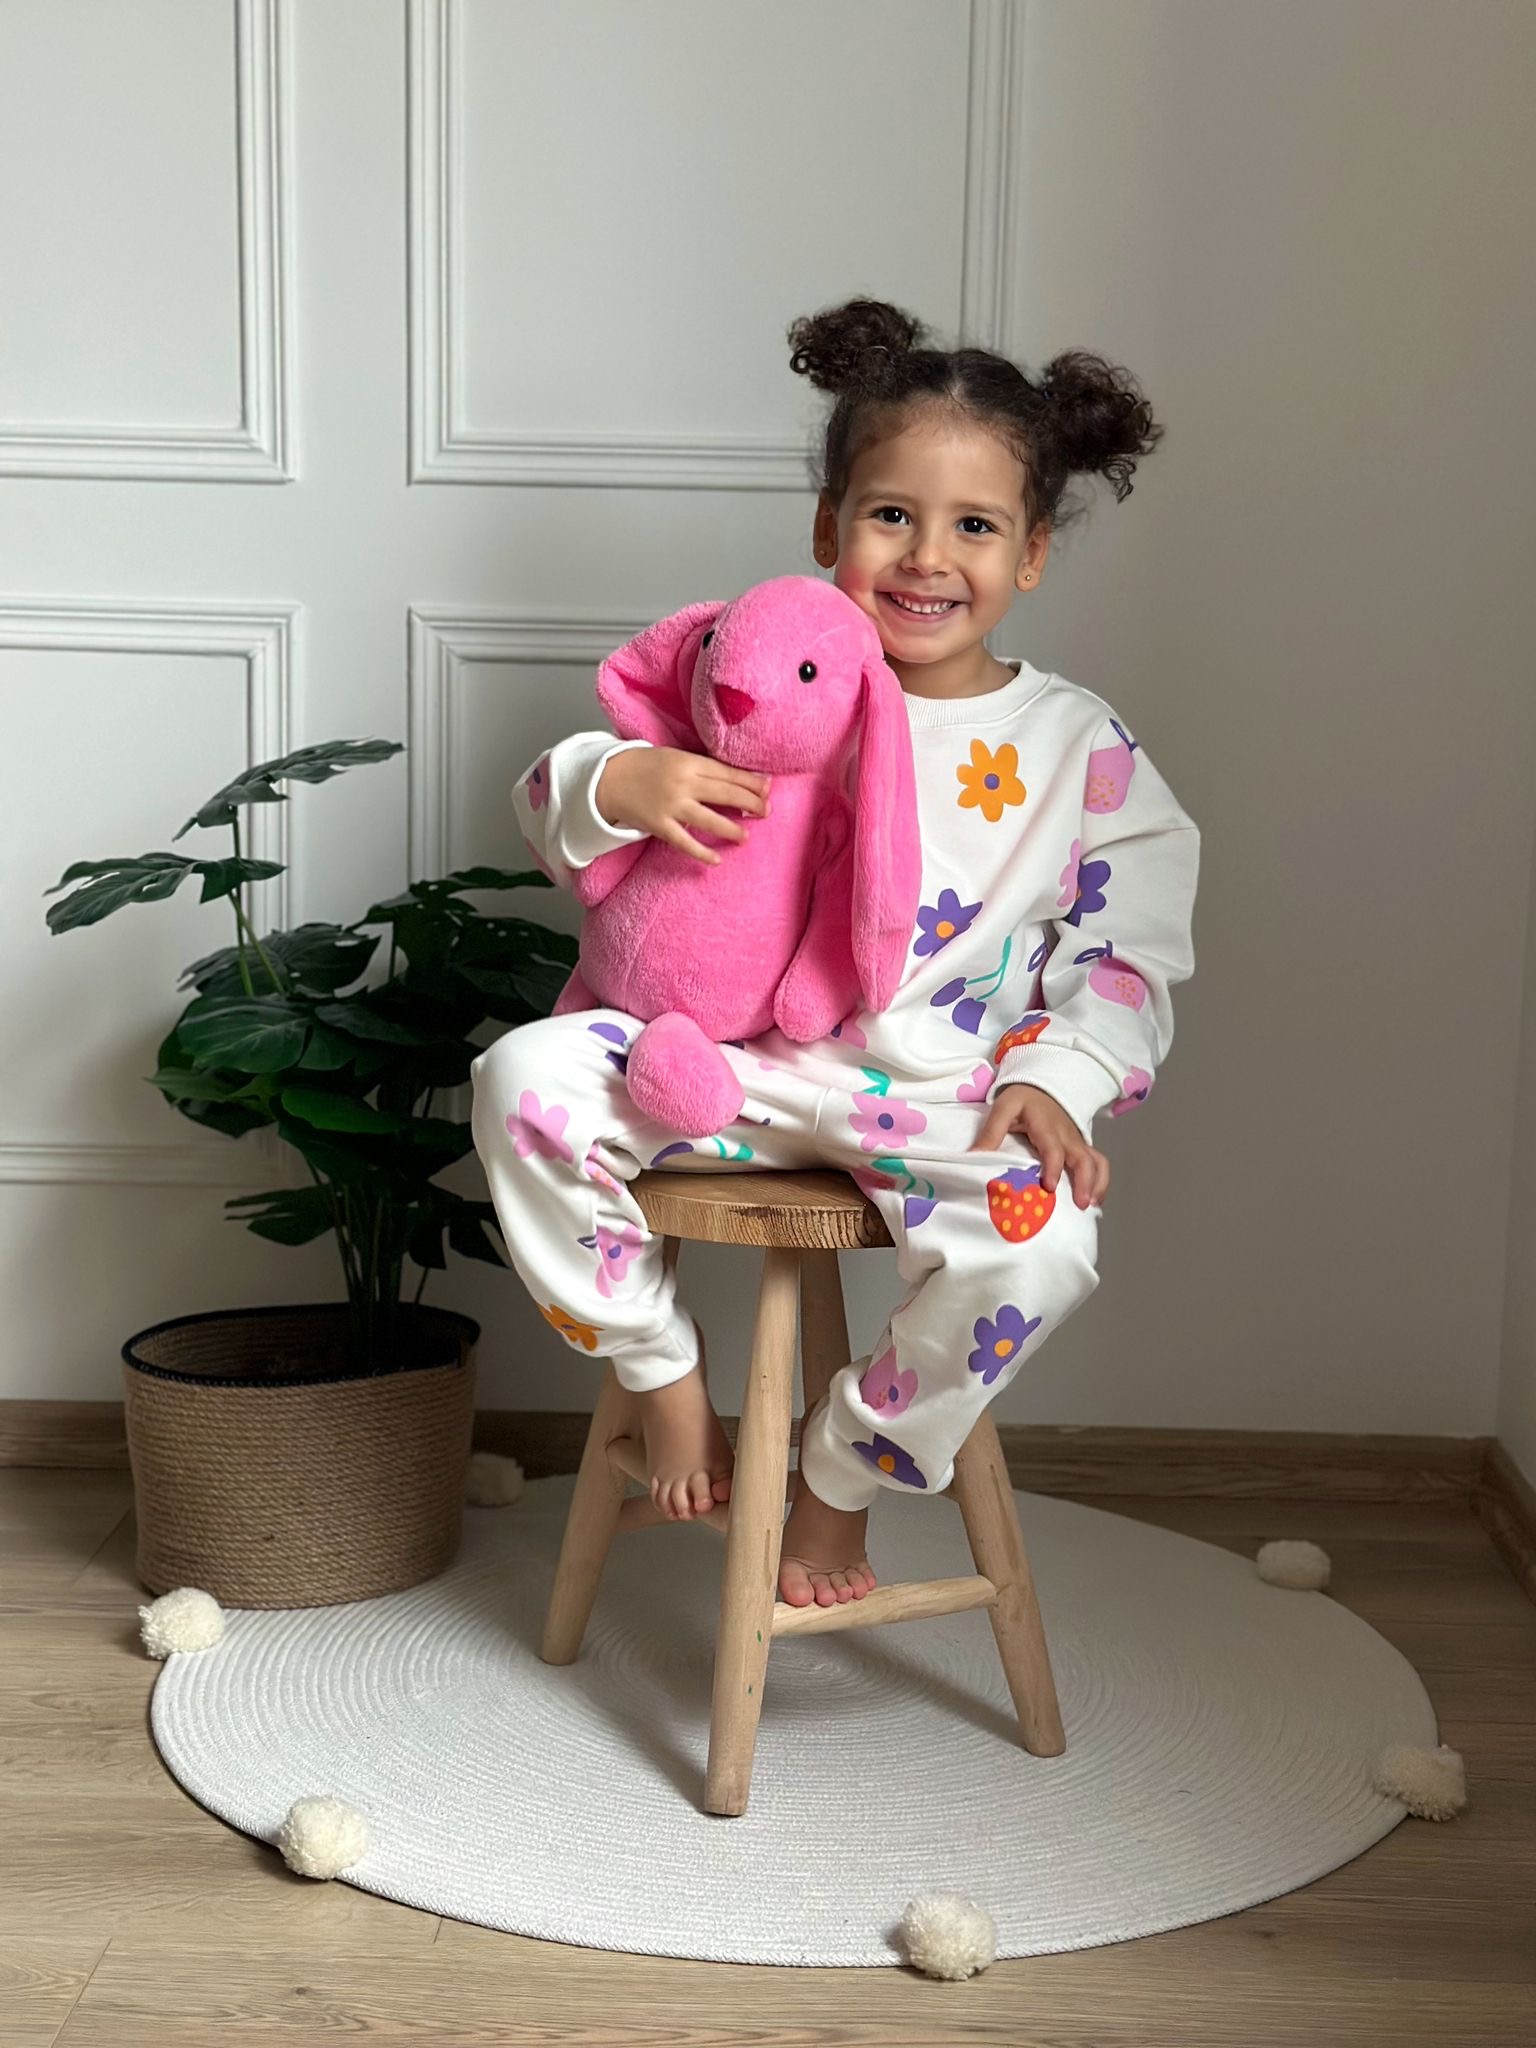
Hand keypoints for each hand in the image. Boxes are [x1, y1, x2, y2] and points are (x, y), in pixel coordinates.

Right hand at [595, 746, 771, 864]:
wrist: (608, 779)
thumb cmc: (646, 767)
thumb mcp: (675, 757)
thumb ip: (702, 768)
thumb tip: (735, 779)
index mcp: (688, 762)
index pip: (727, 773)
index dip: (750, 782)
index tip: (768, 789)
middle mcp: (682, 783)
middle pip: (725, 793)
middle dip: (750, 803)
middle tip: (766, 811)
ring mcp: (671, 805)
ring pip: (709, 819)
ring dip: (731, 829)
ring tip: (746, 836)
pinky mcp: (659, 825)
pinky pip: (685, 842)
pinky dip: (702, 852)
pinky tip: (717, 859)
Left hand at [968, 1083, 1108, 1209]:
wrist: (1042, 1085)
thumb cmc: (1022, 1100)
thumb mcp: (1003, 1109)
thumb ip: (990, 1133)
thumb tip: (973, 1157)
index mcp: (1046, 1126)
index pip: (1053, 1148)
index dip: (1053, 1167)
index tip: (1050, 1187)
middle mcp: (1066, 1135)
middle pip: (1083, 1158)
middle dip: (1085, 1181)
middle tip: (1080, 1205)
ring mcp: (1077, 1141)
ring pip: (1097, 1161)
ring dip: (1097, 1183)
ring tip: (1091, 1206)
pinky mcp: (1082, 1146)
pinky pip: (1098, 1163)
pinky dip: (1100, 1181)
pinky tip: (1093, 1200)